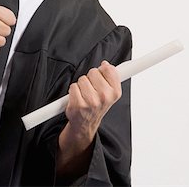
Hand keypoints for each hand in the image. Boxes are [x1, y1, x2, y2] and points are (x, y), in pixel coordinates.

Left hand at [56, 61, 121, 179]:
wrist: (85, 123)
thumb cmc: (97, 105)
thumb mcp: (110, 92)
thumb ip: (110, 77)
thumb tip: (106, 64)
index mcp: (115, 92)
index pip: (109, 69)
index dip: (103, 69)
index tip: (103, 70)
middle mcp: (104, 97)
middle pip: (93, 72)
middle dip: (91, 77)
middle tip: (92, 88)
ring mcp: (91, 101)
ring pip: (82, 79)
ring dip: (81, 85)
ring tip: (85, 94)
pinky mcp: (78, 104)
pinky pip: (73, 86)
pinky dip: (73, 91)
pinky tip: (78, 98)